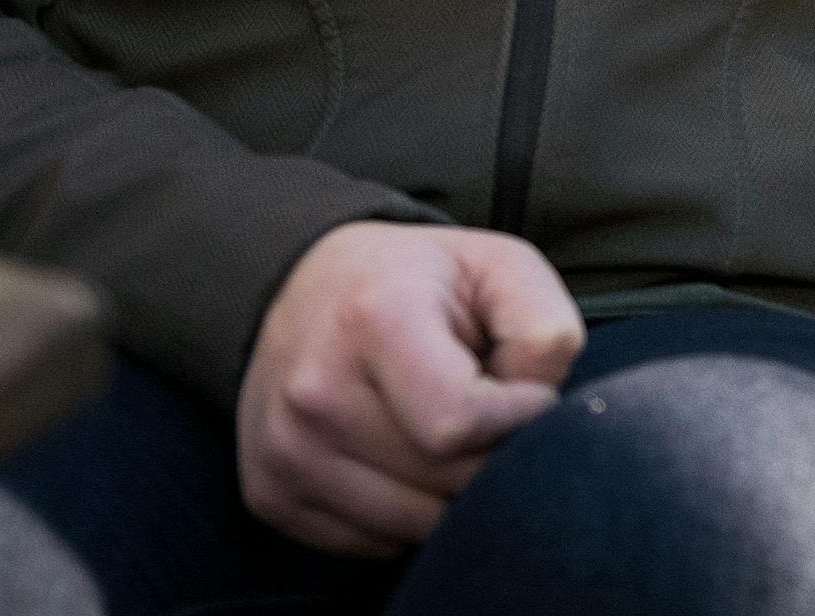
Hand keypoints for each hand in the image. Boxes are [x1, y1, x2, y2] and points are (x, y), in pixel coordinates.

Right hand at [237, 220, 585, 555]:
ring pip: (413, 528)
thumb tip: (538, 417)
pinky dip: (405, 516)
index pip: (458, 423)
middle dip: (490, 457)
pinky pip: (374, 545)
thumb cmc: (421, 283)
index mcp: (374, 320)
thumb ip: (544, 333)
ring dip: (451, 493)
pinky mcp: (270, 494)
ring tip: (442, 433)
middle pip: (443, 481)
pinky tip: (402, 459)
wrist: (306, 291)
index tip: (525, 393)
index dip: (516, 418)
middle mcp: (315, 391)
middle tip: (486, 413)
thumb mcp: (500, 268)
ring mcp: (284, 450)